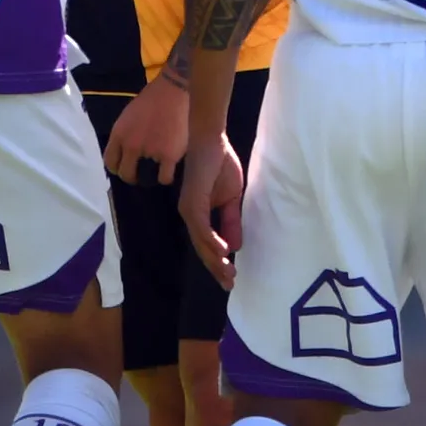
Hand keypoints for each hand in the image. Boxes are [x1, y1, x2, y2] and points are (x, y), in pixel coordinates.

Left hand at [103, 72, 190, 185]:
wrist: (172, 91)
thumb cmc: (151, 100)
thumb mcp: (127, 116)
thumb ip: (124, 135)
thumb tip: (124, 152)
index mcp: (119, 134)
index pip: (109, 162)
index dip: (116, 168)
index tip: (123, 168)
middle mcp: (131, 146)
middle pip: (125, 173)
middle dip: (131, 176)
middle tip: (138, 175)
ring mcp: (150, 152)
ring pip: (144, 178)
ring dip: (149, 178)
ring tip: (154, 174)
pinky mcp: (169, 156)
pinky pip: (164, 178)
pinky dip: (165, 178)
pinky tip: (168, 172)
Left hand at [180, 132, 245, 289]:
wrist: (211, 140)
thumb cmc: (220, 164)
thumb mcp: (232, 198)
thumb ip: (231, 220)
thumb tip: (235, 245)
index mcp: (199, 216)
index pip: (208, 246)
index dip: (218, 263)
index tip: (230, 279)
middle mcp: (191, 216)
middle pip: (202, 249)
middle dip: (216, 268)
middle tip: (230, 285)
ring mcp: (190, 210)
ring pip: (201, 242)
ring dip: (215, 260)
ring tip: (229, 274)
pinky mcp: (193, 201)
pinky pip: (202, 226)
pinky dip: (212, 240)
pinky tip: (224, 252)